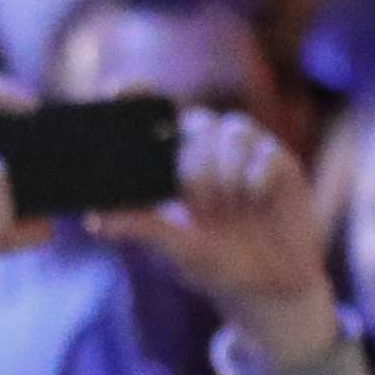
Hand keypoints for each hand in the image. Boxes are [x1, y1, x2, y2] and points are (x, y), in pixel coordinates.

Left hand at [99, 107, 339, 362]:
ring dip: (226, 172)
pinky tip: (257, 200)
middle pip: (194, 123)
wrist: (270, 286)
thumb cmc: (215, 264)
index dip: (138, 96)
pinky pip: (265, 152)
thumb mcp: (174, 249)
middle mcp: (207, 150)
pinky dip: (258, 179)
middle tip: (206, 208)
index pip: (153, 116)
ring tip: (231, 207)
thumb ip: (140, 228)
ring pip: (231, 129)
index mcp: (173, 163)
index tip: (122, 88)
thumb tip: (93, 220)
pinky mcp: (280, 163)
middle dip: (196, 169)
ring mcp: (245, 154)